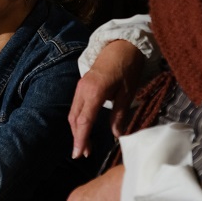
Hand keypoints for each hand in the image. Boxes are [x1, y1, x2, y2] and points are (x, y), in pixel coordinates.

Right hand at [68, 40, 143, 158]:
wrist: (121, 46)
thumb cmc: (127, 68)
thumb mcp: (128, 93)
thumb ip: (120, 115)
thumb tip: (117, 135)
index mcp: (94, 92)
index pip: (84, 121)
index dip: (81, 139)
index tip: (79, 153)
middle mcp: (83, 90)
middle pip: (75, 119)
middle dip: (77, 137)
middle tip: (83, 154)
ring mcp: (80, 87)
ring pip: (73, 113)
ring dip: (77, 130)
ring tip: (85, 145)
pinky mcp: (82, 86)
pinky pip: (76, 107)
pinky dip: (78, 120)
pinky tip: (84, 128)